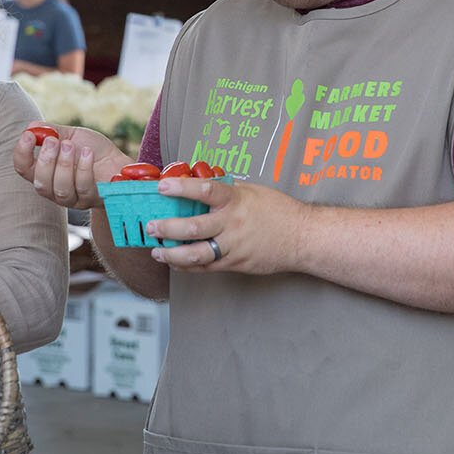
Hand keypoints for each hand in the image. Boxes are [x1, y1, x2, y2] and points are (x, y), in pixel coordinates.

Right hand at [13, 126, 127, 210]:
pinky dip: (83, 167)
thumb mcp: (71, 135)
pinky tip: (87, 152)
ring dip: (64, 165)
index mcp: (44, 172)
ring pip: (61, 189)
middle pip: (40, 183)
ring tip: (71, 146)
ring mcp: (73, 198)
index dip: (22, 153)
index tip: (29, 136)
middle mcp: (54, 189)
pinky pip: (83, 187)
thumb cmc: (92, 150)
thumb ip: (52, 130)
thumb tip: (31, 127)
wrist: (117, 162)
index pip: (23, 169)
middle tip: (54, 141)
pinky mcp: (92, 199)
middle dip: (45, 160)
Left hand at [143, 176, 309, 275]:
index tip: (162, 187)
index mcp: (236, 201)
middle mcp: (232, 224)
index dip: (181, 188)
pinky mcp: (235, 264)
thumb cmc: (278, 211)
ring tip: (157, 251)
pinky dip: (188, 266)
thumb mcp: (252, 192)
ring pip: (196, 254)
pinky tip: (176, 262)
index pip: (205, 191)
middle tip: (151, 226)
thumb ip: (227, 191)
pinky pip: (207, 267)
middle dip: (168, 228)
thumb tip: (200, 186)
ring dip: (172, 254)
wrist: (302, 238)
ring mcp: (233, 247)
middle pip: (193, 228)